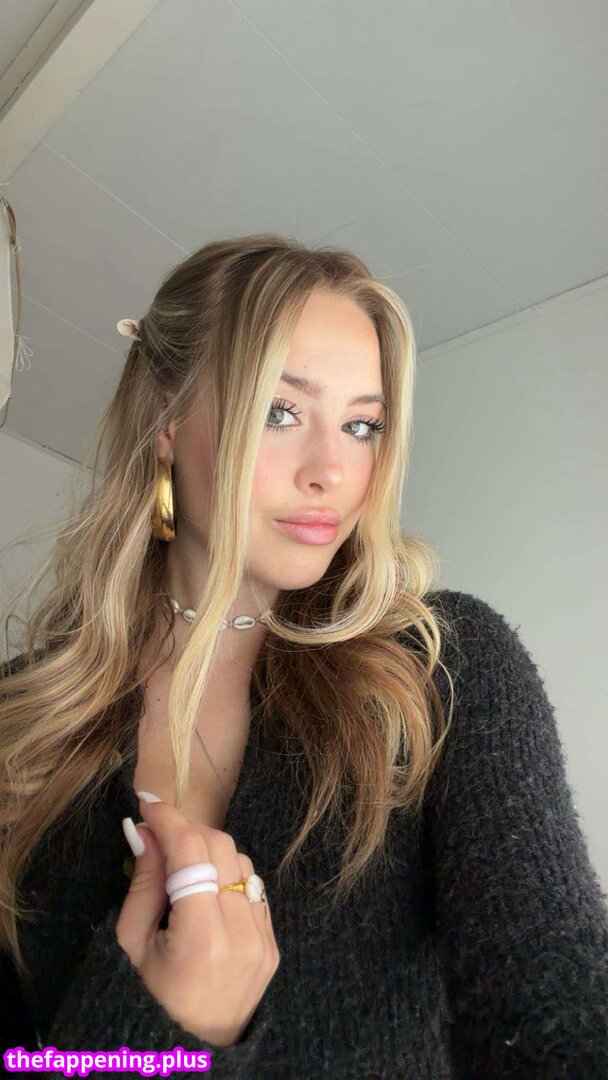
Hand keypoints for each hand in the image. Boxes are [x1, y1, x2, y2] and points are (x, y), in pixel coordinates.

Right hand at [116, 795, 280, 1046]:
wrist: (202, 1046)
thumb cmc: (156, 997)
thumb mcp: (134, 944)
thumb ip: (142, 883)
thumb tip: (146, 830)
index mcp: (201, 938)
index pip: (192, 854)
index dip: (170, 821)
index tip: (150, 803)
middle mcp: (240, 932)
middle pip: (220, 847)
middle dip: (188, 832)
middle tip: (161, 838)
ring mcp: (263, 936)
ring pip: (241, 860)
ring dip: (210, 852)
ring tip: (184, 872)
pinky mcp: (274, 939)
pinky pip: (254, 885)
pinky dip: (229, 876)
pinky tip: (209, 893)